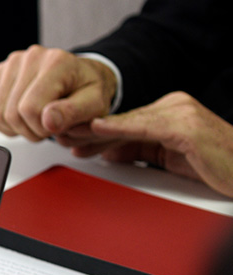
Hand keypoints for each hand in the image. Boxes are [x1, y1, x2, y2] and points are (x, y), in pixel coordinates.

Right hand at [0, 45, 117, 141]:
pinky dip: (6, 122)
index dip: (41, 128)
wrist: (81, 76)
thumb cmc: (88, 89)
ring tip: (37, 121)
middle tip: (48, 126)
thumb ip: (73, 113)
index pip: (30, 109)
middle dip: (30, 130)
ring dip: (17, 128)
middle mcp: (31, 57)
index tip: (56, 127)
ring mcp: (12, 63)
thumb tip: (48, 121)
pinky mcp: (0, 72)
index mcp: (57, 62)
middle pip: (12, 114)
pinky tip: (24, 116)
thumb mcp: (95, 104)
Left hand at [66, 92, 232, 197]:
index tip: (69, 136)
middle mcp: (175, 107)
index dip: (94, 130)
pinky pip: (146, 127)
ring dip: (97, 131)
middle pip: (122, 120)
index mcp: (170, 112)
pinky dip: (120, 129)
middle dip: (89, 130)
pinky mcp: (187, 127)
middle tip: (60, 136)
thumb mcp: (166, 159)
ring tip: (71, 136)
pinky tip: (99, 130)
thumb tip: (106, 151)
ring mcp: (181, 114)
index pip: (123, 121)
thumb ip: (138, 150)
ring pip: (129, 122)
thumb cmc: (215, 167)